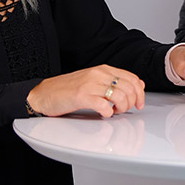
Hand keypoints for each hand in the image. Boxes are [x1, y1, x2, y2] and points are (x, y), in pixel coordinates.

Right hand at [27, 65, 145, 117]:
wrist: (44, 94)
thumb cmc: (68, 90)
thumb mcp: (94, 81)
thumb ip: (114, 83)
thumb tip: (136, 87)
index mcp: (103, 69)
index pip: (132, 78)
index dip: (140, 93)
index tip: (139, 103)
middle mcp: (98, 74)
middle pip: (129, 88)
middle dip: (131, 103)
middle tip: (124, 110)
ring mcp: (90, 84)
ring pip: (120, 96)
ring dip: (121, 108)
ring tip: (114, 112)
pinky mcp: (81, 96)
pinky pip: (104, 105)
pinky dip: (108, 113)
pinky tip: (104, 114)